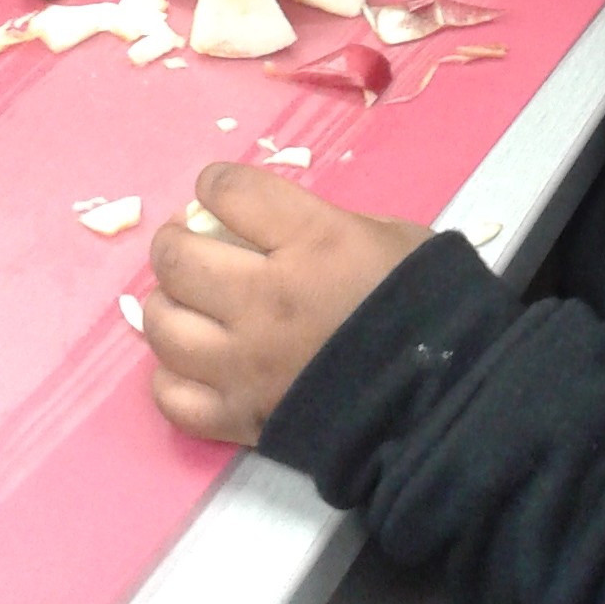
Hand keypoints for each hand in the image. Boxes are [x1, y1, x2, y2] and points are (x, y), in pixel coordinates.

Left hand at [144, 163, 430, 446]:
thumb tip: (268, 224)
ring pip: (163, 325)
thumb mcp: (386, 234)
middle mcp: (265, 299)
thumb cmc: (422, 302)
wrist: (442, 395)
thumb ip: (321, 222)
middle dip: (176, 240)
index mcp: (311, 242)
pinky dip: (172, 375)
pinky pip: (171, 397)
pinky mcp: (239, 418)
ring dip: (166, 304)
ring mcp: (245, 364)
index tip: (218, 191)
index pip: (228, 192)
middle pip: (178, 258)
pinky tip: (193, 362)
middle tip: (189, 242)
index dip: (215, 185)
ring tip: (185, 302)